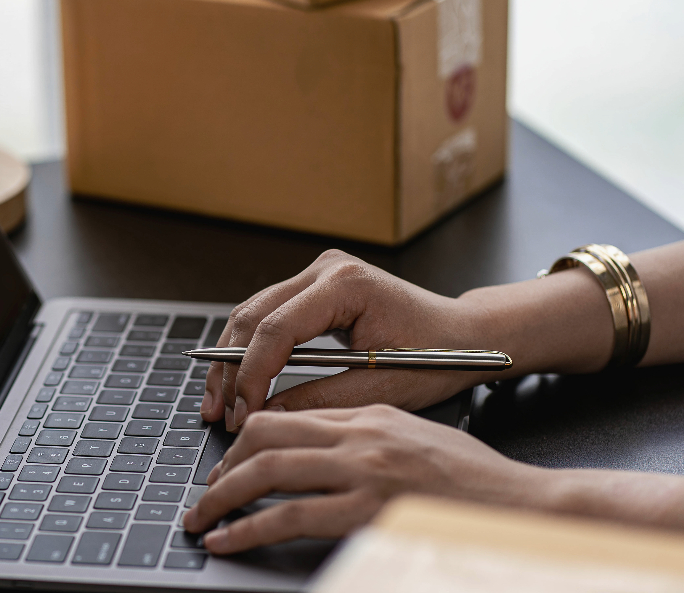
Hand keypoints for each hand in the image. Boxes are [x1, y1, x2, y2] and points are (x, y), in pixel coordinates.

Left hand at [181, 405, 542, 553]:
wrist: (523, 507)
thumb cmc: (474, 480)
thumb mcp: (414, 439)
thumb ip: (364, 439)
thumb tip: (314, 452)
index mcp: (370, 416)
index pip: (288, 414)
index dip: (246, 438)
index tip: (228, 462)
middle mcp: (361, 436)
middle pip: (266, 436)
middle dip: (223, 466)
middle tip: (205, 494)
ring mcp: (364, 471)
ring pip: (268, 472)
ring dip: (223, 497)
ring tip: (202, 519)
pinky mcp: (369, 510)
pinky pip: (291, 516)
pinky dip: (249, 529)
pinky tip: (229, 539)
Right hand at [201, 250, 492, 431]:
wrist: (466, 335)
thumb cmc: (438, 356)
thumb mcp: (379, 387)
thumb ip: (318, 399)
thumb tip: (267, 415)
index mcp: (346, 284)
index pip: (277, 329)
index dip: (252, 375)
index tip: (243, 414)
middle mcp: (326, 268)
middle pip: (253, 317)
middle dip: (231, 370)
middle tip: (219, 413)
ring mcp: (317, 273)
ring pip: (252, 315)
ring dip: (232, 360)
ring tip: (217, 403)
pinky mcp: (314, 287)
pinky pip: (267, 317)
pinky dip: (249, 351)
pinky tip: (237, 382)